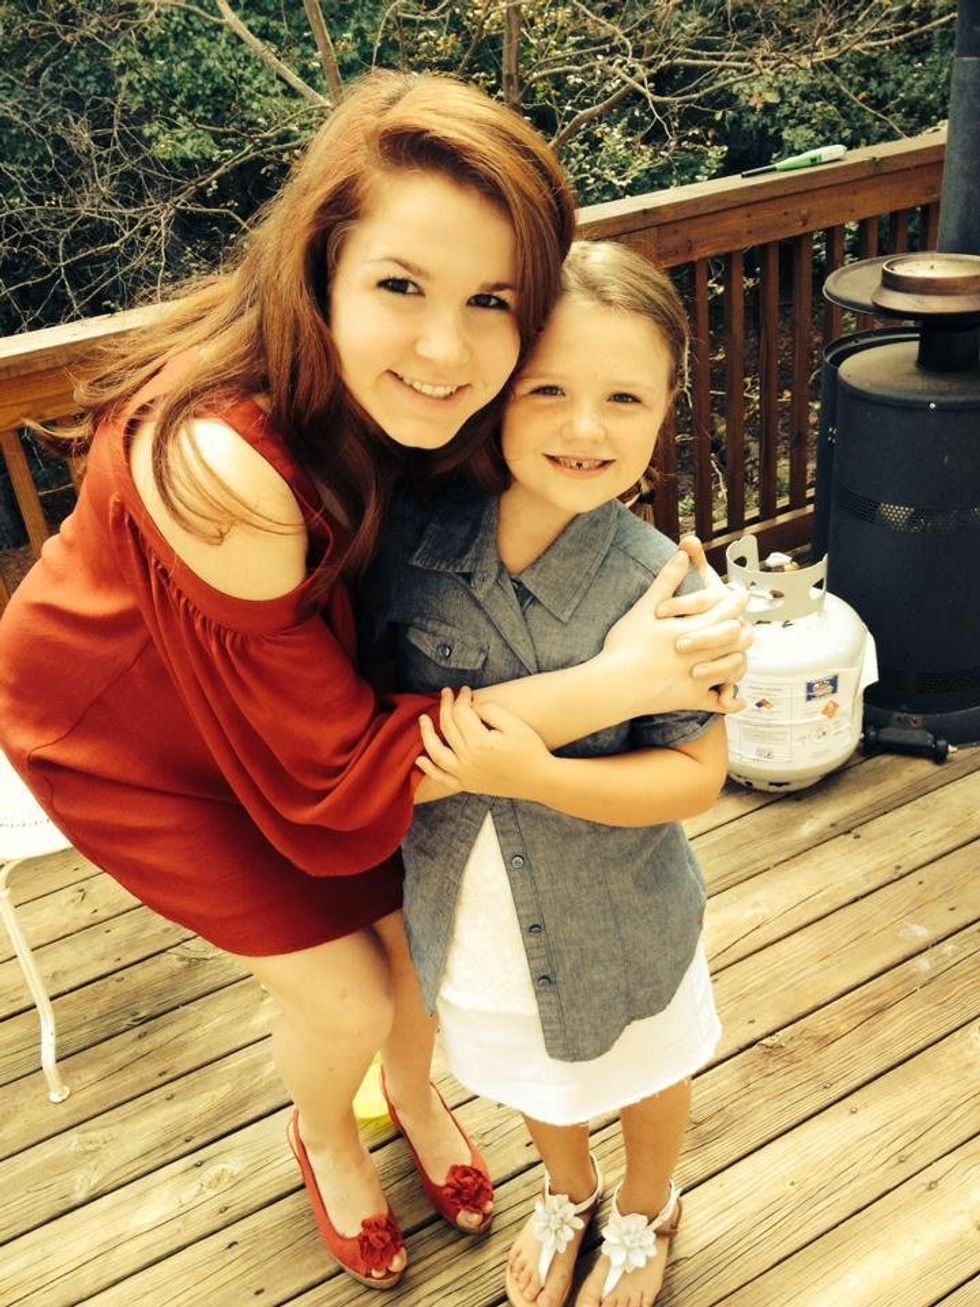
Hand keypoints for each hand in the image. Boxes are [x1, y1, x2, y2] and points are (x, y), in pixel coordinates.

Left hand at [416, 687, 551, 798]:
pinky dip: (429, 769)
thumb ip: (490, 710)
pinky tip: (419, 759)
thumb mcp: (514, 724)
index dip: (461, 698)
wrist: (539, 780)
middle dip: (446, 706)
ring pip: (436, 752)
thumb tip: (470, 706)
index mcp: (479, 742)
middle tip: (447, 693)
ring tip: (423, 719)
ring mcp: (465, 774)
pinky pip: (442, 778)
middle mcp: (467, 760)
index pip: (461, 713)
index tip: (465, 690)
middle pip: (447, 727)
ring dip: (426, 734)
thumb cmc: (530, 750)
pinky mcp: (467, 784)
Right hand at [602, 549, 750, 715]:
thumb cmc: (624, 646)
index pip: (727, 610)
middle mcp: (700, 653)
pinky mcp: (690, 699)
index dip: (737, 600)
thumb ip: (667, 581)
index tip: (739, 594)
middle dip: (742, 627)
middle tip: (743, 622)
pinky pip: (717, 703)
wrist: (612, 684)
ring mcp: (698, 678)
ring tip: (738, 653)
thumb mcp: (644, 609)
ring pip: (734, 667)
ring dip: (740, 658)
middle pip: (737, 637)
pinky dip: (729, 702)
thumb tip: (682, 554)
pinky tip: (734, 700)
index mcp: (691, 628)